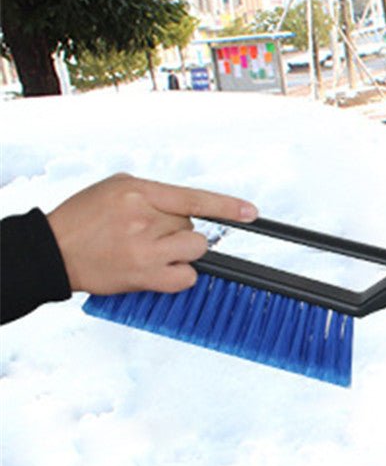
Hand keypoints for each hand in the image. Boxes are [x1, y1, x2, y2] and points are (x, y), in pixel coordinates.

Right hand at [46, 173, 258, 294]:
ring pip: (195, 248)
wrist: (53, 250)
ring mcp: (146, 249)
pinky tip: (159, 269)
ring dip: (183, 251)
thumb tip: (190, 209)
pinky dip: (180, 275)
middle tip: (149, 234)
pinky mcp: (145, 275)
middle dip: (178, 230)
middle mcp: (143, 218)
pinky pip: (187, 277)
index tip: (251, 212)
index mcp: (136, 191)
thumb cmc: (83, 218)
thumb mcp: (115, 189)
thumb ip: (154, 195)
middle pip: (193, 226)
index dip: (226, 206)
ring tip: (153, 250)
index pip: (192, 198)